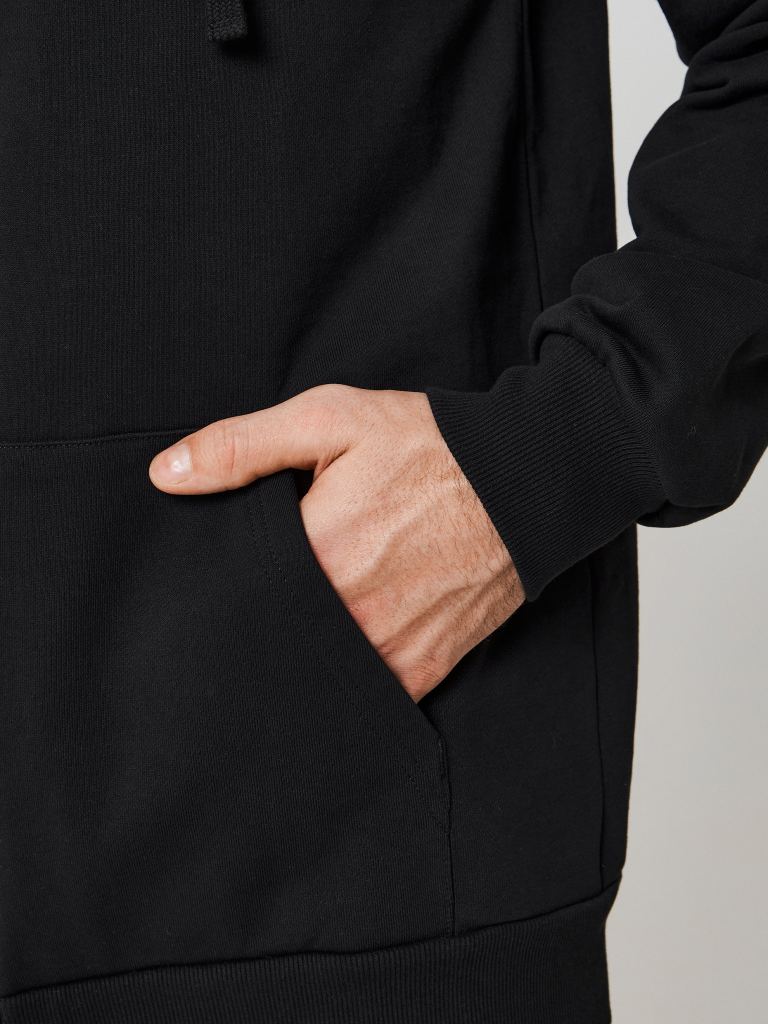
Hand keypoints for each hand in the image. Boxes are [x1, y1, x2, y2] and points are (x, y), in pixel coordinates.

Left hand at [149, 386, 524, 700]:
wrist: (528, 482)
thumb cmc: (429, 446)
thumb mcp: (331, 418)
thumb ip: (243, 447)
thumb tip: (164, 475)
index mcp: (318, 553)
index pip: (235, 594)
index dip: (223, 585)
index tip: (221, 575)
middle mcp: (352, 614)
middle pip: (272, 637)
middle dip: (259, 622)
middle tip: (262, 596)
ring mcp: (391, 650)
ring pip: (315, 671)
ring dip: (300, 652)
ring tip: (301, 618)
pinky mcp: (425, 668)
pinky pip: (366, 691)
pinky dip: (346, 673)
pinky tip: (341, 642)